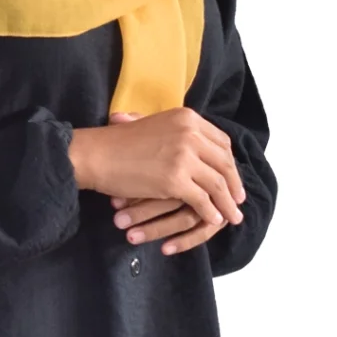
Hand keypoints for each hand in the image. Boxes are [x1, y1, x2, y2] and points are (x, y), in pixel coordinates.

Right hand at [67, 105, 244, 232]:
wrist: (98, 154)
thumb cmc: (120, 142)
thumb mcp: (155, 124)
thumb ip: (177, 131)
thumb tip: (198, 144)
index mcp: (187, 117)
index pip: (221, 142)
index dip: (229, 162)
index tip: (232, 177)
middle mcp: (190, 133)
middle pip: (224, 162)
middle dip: (234, 184)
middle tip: (238, 200)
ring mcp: (184, 156)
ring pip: (217, 184)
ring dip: (227, 203)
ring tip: (232, 216)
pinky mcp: (176, 179)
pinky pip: (203, 200)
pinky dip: (211, 212)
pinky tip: (213, 219)